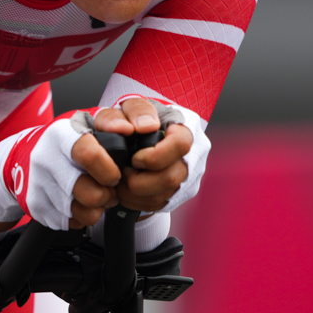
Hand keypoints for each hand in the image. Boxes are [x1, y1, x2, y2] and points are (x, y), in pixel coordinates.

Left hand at [68, 97, 193, 223]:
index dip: (154, 157)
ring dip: (134, 194)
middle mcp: (192, 156)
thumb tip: (143, 126)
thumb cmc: (138, 118)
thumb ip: (135, 110)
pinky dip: (137, 202)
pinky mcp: (178, 194)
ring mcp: (187, 178)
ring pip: (163, 197)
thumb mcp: (132, 106)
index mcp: (185, 130)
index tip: (134, 158)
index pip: (180, 146)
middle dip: (139, 181)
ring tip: (120, 182)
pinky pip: (158, 205)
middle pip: (171, 178)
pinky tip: (126, 190)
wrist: (142, 132)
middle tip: (122, 172)